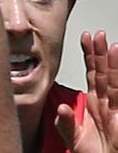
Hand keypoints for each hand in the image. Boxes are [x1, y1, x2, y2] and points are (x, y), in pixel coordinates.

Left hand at [55, 31, 117, 151]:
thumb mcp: (73, 138)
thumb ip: (65, 123)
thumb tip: (62, 108)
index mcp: (94, 103)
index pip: (91, 73)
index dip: (89, 55)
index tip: (86, 38)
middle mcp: (106, 102)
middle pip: (103, 72)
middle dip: (100, 52)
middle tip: (98, 34)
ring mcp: (116, 107)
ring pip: (114, 80)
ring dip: (113, 63)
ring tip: (112, 45)